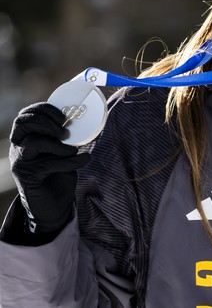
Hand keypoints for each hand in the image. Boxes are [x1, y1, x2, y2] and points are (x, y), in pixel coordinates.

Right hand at [9, 102, 91, 234]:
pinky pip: (46, 164)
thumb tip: (90, 120)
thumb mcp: (65, 151)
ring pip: (33, 143)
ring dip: (57, 144)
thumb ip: (68, 137)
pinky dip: (69, 161)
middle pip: (22, 123)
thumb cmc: (60, 173)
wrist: (55, 204)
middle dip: (47, 123)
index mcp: (26, 137)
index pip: (26, 115)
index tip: (63, 116)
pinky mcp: (27, 176)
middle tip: (65, 132)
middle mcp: (18, 147)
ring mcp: (20, 162)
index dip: (43, 110)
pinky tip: (83, 160)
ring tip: (73, 149)